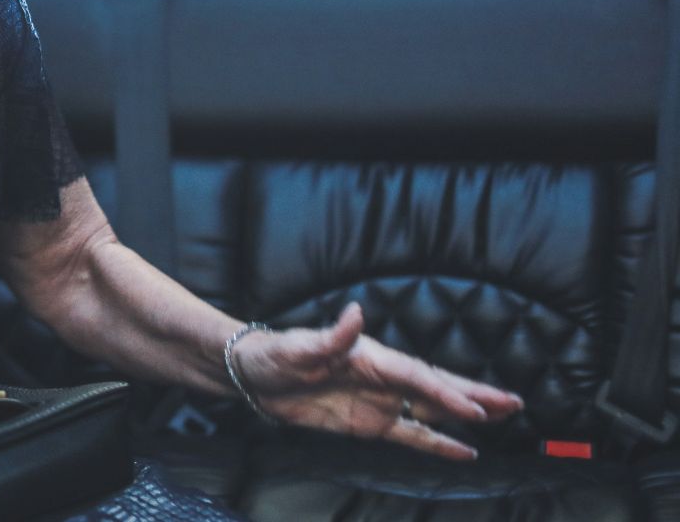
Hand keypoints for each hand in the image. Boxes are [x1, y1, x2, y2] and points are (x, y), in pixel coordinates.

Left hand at [232, 302, 524, 459]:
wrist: (252, 378)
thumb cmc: (273, 355)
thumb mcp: (297, 346)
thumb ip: (330, 336)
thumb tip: (354, 313)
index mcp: (371, 357)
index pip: (417, 376)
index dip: (447, 393)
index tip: (474, 408)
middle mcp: (383, 378)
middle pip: (436, 387)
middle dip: (474, 395)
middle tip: (513, 402)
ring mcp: (380, 401)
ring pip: (432, 410)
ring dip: (466, 414)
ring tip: (502, 417)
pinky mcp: (370, 424)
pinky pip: (411, 436)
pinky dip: (439, 444)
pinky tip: (466, 451)